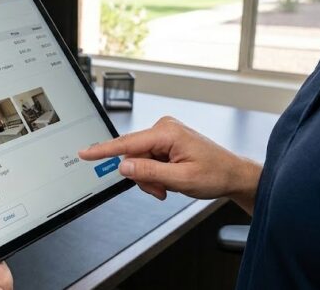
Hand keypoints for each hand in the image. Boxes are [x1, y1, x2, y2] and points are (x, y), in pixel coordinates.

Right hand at [79, 116, 261, 213]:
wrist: (233, 174)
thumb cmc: (216, 174)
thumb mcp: (181, 180)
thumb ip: (150, 173)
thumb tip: (124, 166)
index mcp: (167, 133)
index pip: (127, 143)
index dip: (104, 150)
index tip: (85, 153)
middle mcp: (164, 128)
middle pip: (133, 155)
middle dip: (142, 176)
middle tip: (160, 191)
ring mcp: (165, 133)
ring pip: (139, 159)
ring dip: (149, 177)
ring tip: (167, 187)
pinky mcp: (166, 141)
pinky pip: (148, 158)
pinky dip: (155, 173)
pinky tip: (168, 180)